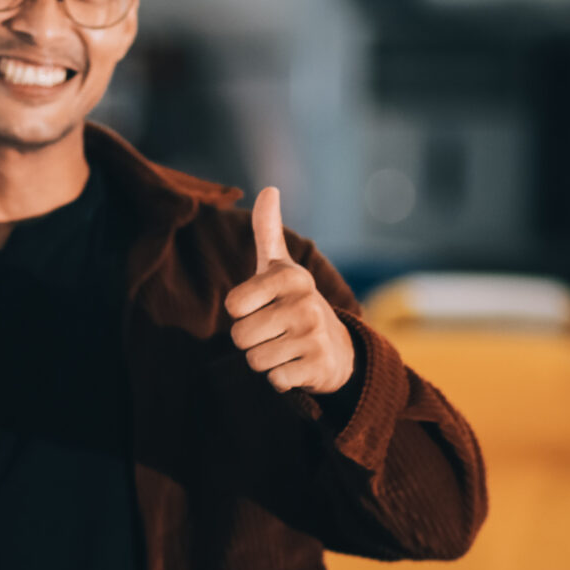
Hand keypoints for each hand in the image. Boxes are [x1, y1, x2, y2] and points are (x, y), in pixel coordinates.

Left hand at [225, 186, 355, 395]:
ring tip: (284, 346)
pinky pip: (274, 380)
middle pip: (240, 337)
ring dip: (264, 360)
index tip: (262, 306)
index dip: (242, 311)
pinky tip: (296, 364)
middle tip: (273, 331)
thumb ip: (267, 230)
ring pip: (254, 360)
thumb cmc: (293, 302)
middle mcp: (304, 303)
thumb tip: (269, 189)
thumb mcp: (279, 267)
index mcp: (290, 277)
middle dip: (250, 340)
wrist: (336, 347)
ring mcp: (313, 335)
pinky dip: (280, 379)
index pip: (234, 305)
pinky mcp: (318, 366)